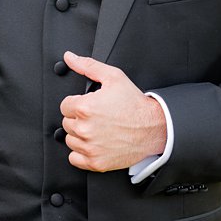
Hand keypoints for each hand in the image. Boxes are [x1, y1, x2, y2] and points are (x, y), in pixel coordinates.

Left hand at [60, 51, 166, 171]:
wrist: (155, 128)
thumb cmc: (135, 105)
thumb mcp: (113, 77)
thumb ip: (88, 66)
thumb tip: (70, 57)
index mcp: (85, 108)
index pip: (65, 106)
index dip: (77, 104)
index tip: (90, 106)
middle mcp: (85, 129)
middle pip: (67, 123)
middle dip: (79, 119)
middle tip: (98, 118)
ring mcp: (90, 147)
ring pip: (70, 140)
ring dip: (80, 136)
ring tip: (98, 130)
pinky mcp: (96, 162)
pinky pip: (74, 159)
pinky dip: (82, 154)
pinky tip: (94, 144)